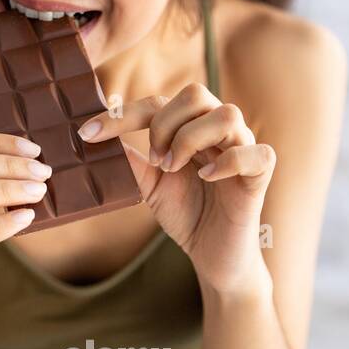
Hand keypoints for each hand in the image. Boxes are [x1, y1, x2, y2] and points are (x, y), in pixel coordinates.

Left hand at [77, 84, 275, 291]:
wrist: (214, 255)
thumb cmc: (188, 216)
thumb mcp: (150, 187)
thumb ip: (132, 162)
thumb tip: (96, 140)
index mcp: (191, 128)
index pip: (158, 103)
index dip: (121, 115)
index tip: (88, 135)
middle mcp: (219, 132)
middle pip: (196, 94)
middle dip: (165, 124)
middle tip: (155, 160)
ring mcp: (243, 149)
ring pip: (227, 114)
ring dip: (191, 139)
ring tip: (175, 169)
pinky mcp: (260, 175)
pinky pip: (256, 152)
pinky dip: (228, 161)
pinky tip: (207, 178)